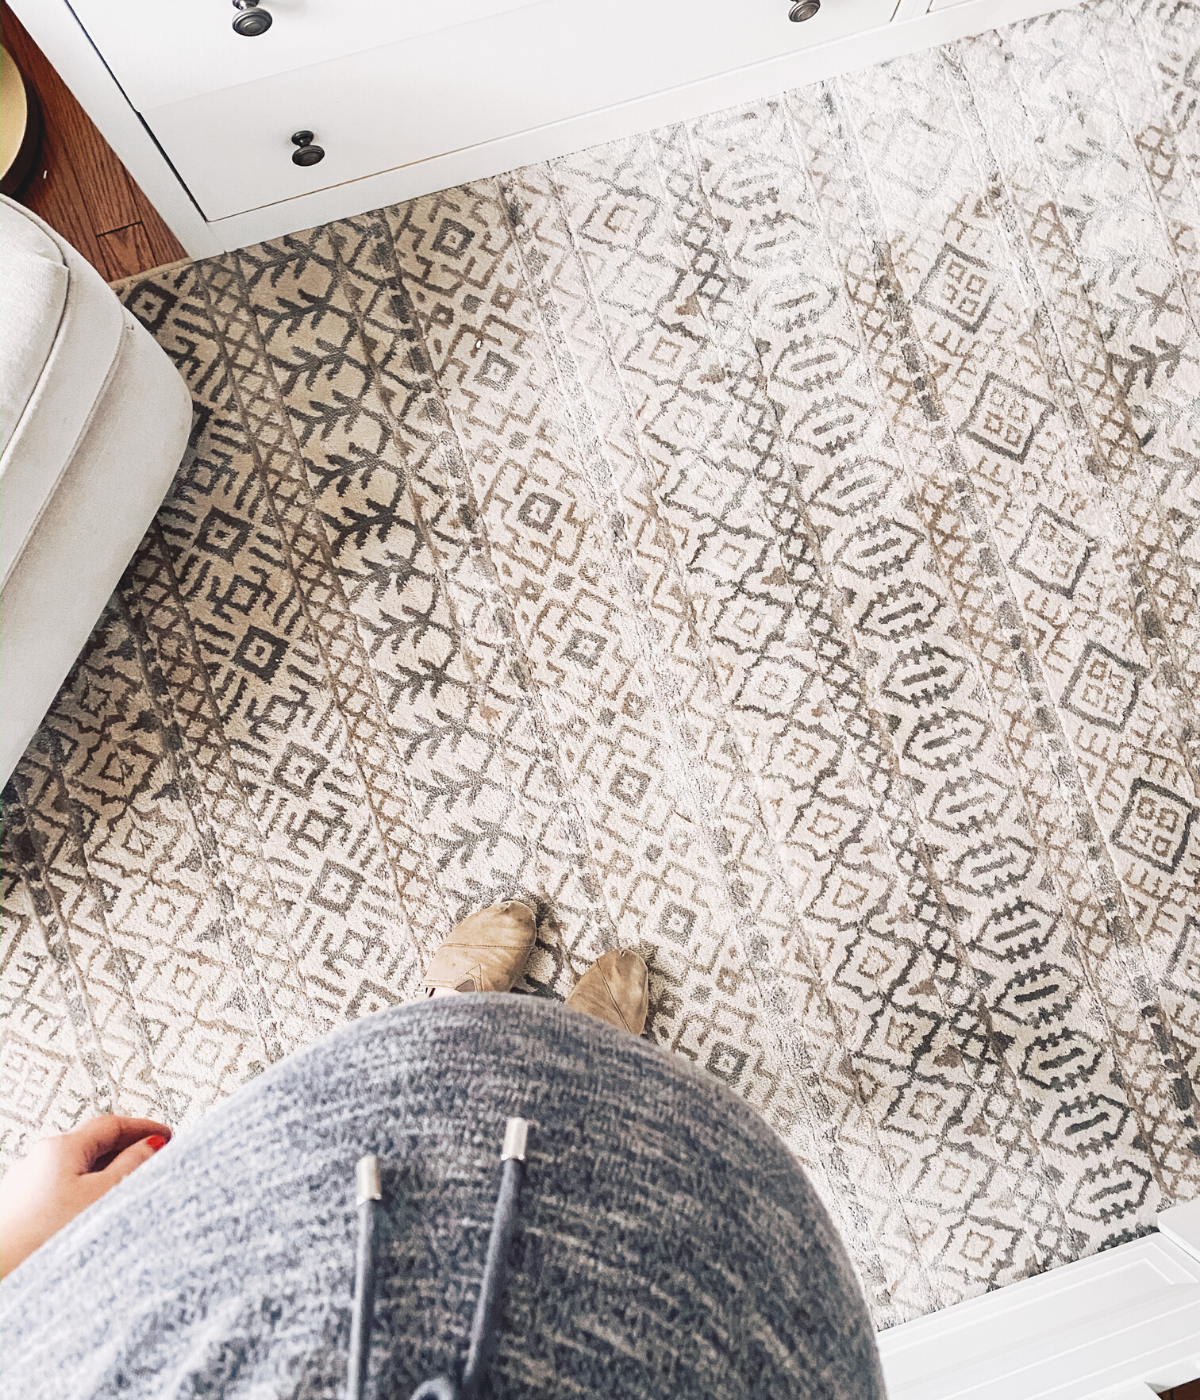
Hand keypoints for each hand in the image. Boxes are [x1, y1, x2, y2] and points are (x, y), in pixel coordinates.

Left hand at [0, 1115, 170, 1279]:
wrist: (1, 1270)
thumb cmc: (42, 1236)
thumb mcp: (102, 1195)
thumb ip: (130, 1165)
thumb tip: (150, 1146)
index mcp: (60, 1147)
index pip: (111, 1124)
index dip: (143, 1127)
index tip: (164, 1134)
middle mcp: (39, 1157)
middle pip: (92, 1143)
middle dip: (124, 1148)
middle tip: (151, 1158)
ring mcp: (28, 1182)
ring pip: (76, 1167)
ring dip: (104, 1172)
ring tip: (125, 1189)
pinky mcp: (21, 1207)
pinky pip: (61, 1188)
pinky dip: (84, 1190)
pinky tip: (91, 1213)